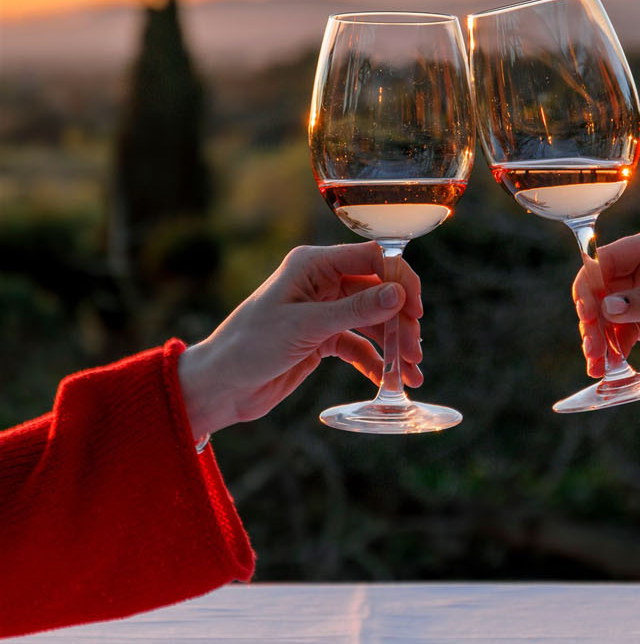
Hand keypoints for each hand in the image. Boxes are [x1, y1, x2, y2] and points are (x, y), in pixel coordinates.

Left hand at [178, 243, 422, 440]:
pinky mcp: (322, 339)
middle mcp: (321, 282)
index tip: (415, 310)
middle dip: (400, 321)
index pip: (371, 257)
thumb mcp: (305, 327)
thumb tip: (399, 294)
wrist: (219, 386)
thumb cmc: (250, 346)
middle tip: (414, 353)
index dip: (399, 279)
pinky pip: (359, 344)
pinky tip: (390, 380)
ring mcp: (323, 311)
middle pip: (378, 292)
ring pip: (372, 320)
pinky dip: (376, 361)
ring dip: (393, 344)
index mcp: (313, 265)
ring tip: (412, 373)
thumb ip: (354, 310)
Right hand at [573, 223, 639, 378]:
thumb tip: (606, 307)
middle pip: (599, 289)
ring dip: (597, 338)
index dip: (590, 283)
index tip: (586, 311)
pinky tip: (606, 367)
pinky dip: (610, 350)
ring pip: (603, 314)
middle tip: (592, 347)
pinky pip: (617, 333)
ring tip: (597, 364)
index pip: (607, 258)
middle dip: (591, 317)